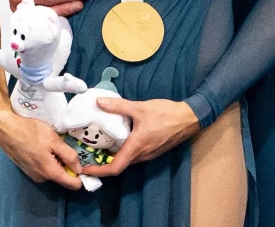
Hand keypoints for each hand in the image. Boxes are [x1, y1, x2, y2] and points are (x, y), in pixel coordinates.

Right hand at [0, 105, 83, 189]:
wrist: (5, 129)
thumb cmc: (30, 132)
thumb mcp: (54, 140)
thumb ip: (69, 156)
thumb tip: (80, 169)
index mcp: (50, 172)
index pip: (73, 185)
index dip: (83, 176)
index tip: (87, 164)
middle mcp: (41, 178)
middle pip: (63, 177)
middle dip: (69, 166)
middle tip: (70, 147)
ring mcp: (33, 174)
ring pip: (53, 171)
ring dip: (58, 161)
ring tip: (56, 144)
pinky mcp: (28, 169)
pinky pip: (44, 168)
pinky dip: (48, 159)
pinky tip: (45, 146)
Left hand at [81, 98, 200, 177]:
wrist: (189, 118)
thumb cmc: (166, 114)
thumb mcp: (140, 108)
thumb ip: (118, 106)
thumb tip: (99, 102)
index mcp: (136, 147)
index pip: (114, 168)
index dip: (98, 172)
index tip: (84, 169)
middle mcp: (141, 155)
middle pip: (118, 166)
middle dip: (102, 164)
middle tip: (88, 155)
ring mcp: (148, 154)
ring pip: (127, 160)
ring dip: (113, 157)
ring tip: (100, 147)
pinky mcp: (153, 150)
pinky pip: (134, 155)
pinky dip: (123, 151)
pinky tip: (118, 139)